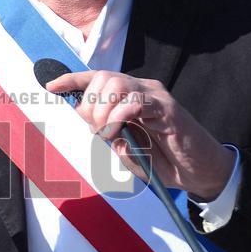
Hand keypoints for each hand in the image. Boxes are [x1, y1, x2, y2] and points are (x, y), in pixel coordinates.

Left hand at [46, 70, 233, 200]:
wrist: (199, 172)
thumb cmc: (163, 162)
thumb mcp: (128, 151)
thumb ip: (110, 137)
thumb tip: (90, 125)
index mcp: (130, 97)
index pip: (98, 78)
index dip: (73, 80)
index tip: (51, 86)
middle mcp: (142, 90)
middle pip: (103, 79)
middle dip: (90, 106)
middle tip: (97, 133)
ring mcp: (156, 97)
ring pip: (117, 84)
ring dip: (103, 112)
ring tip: (109, 134)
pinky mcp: (169, 110)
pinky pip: (136, 102)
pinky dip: (120, 117)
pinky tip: (121, 133)